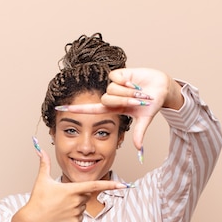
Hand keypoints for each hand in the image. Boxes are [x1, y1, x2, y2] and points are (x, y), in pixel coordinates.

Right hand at [11, 148, 127, 221]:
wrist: (33, 221)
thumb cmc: (38, 200)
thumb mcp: (42, 180)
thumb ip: (45, 164)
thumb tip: (41, 151)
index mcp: (72, 190)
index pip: (95, 185)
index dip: (110, 184)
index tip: (123, 185)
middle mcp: (77, 202)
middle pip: (86, 194)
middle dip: (78, 193)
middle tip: (62, 196)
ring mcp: (77, 213)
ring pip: (83, 205)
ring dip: (75, 204)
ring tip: (59, 206)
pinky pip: (80, 216)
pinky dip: (73, 214)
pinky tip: (61, 214)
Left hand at [58, 68, 183, 149]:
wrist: (161, 88)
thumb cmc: (152, 103)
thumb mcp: (144, 119)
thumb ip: (139, 133)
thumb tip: (138, 148)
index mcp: (113, 108)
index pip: (91, 109)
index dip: (76, 109)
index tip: (60, 108)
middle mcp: (111, 97)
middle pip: (106, 99)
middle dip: (124, 101)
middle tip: (137, 100)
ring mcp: (114, 86)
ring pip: (111, 89)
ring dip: (127, 92)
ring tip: (137, 91)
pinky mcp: (118, 74)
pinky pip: (116, 78)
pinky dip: (127, 81)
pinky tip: (133, 81)